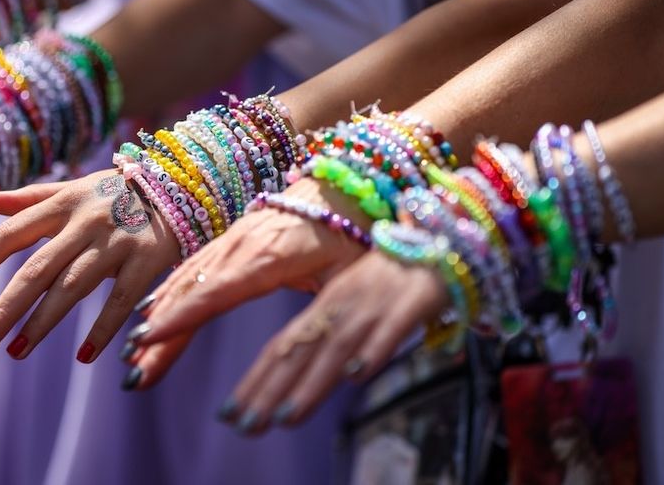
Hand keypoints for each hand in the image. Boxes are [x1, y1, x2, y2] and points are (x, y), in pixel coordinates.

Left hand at [0, 169, 177, 363]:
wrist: (184, 183)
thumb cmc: (122, 190)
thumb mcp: (77, 187)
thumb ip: (32, 197)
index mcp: (64, 203)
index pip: (12, 233)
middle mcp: (86, 222)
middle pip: (38, 268)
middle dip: (7, 306)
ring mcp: (118, 241)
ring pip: (73, 286)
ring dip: (43, 322)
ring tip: (16, 352)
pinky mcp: (148, 260)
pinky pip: (121, 300)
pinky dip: (102, 329)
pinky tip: (84, 356)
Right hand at [123, 177, 371, 390]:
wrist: (351, 180)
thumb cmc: (358, 229)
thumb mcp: (350, 269)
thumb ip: (328, 303)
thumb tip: (324, 348)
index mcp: (272, 254)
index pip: (218, 290)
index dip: (182, 316)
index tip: (148, 338)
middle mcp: (244, 244)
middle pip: (193, 292)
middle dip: (161, 332)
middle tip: (134, 371)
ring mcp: (235, 238)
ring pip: (188, 280)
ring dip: (159, 317)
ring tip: (133, 354)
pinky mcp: (234, 238)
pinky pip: (195, 267)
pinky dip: (170, 293)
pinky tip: (151, 314)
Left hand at [212, 251, 445, 434]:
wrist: (437, 237)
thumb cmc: (390, 278)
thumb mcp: (351, 304)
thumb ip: (327, 337)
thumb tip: (299, 378)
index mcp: (325, 306)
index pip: (282, 346)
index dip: (255, 379)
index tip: (227, 412)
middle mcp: (341, 306)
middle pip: (300, 351)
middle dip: (269, 390)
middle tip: (242, 426)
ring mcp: (375, 303)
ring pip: (337, 346)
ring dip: (311, 383)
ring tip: (285, 417)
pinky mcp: (412, 301)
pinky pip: (390, 328)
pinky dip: (372, 351)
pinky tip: (356, 375)